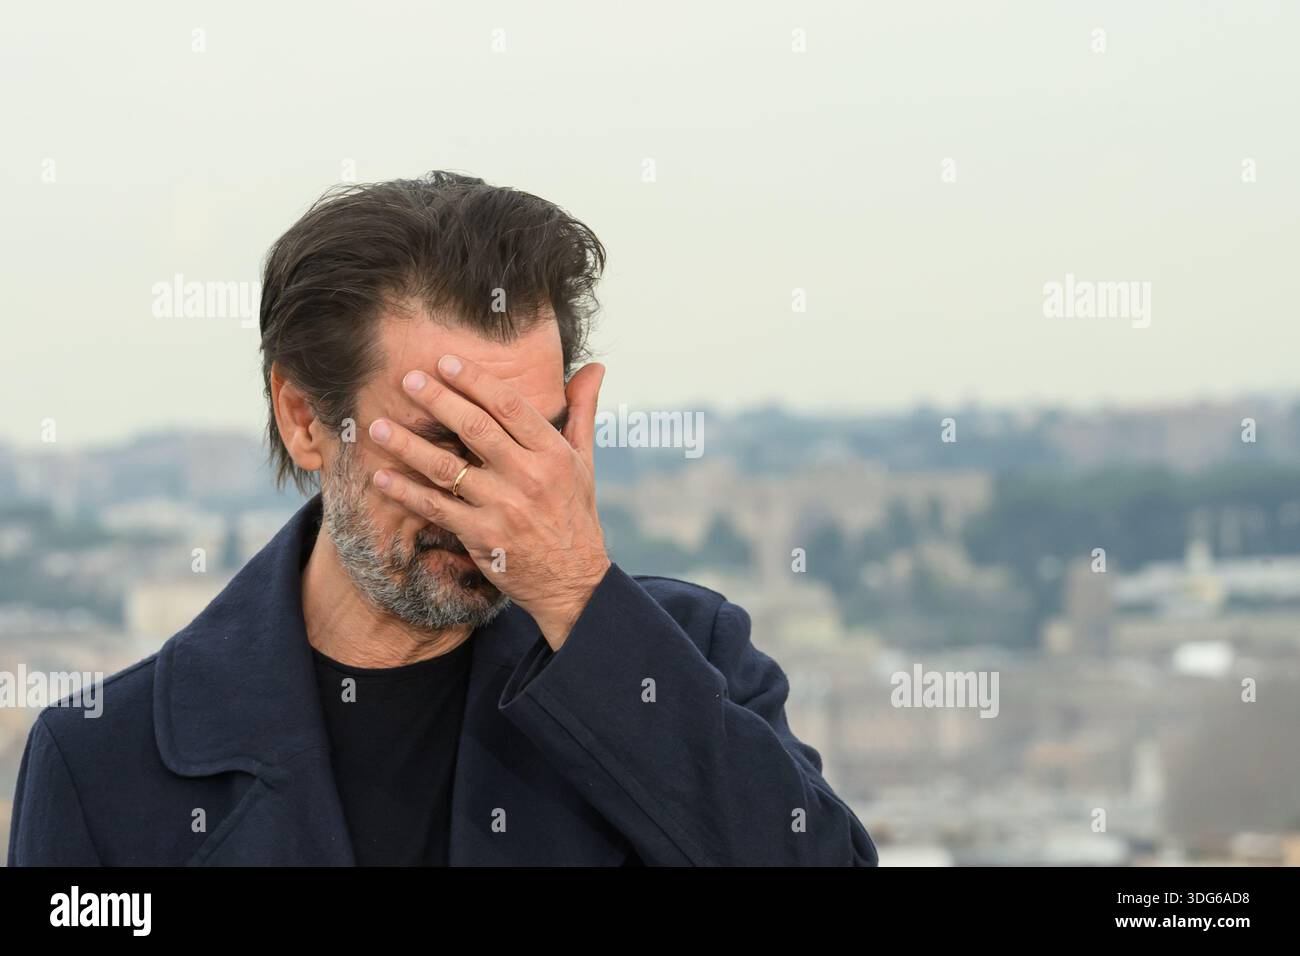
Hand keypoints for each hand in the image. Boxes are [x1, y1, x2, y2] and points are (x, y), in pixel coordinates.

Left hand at [368, 354, 609, 649]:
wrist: (573, 581)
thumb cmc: (575, 514)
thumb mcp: (584, 462)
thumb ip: (582, 411)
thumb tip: (595, 367)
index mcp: (553, 453)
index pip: (509, 406)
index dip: (475, 381)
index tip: (445, 362)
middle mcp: (529, 477)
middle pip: (475, 428)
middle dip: (437, 400)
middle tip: (407, 379)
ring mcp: (504, 508)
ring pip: (447, 468)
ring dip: (408, 445)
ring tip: (378, 426)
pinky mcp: (483, 536)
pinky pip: (436, 508)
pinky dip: (406, 492)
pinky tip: (381, 477)